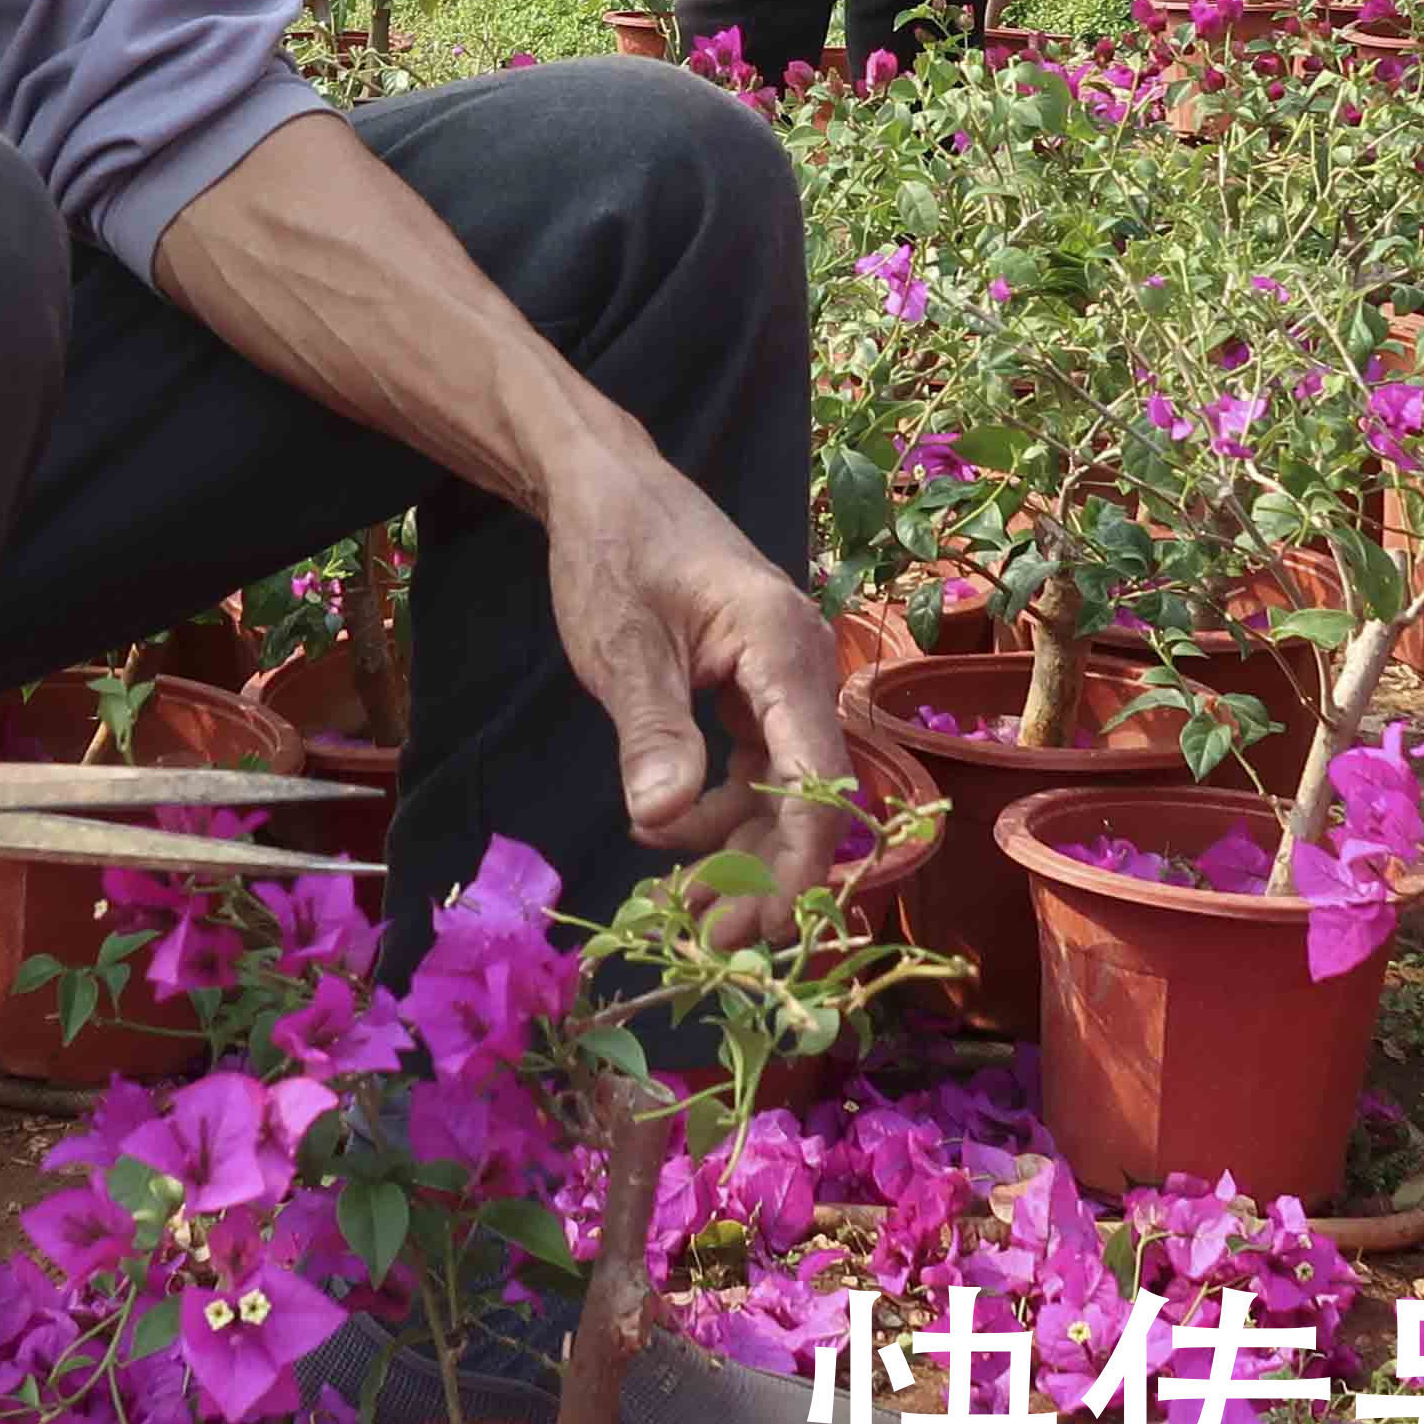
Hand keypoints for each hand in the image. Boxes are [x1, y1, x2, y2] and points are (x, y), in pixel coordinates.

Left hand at [539, 448, 847, 917]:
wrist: (606, 488)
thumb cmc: (615, 552)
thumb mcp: (621, 645)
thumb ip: (650, 731)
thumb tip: (661, 820)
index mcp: (784, 649)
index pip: (817, 775)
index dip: (798, 861)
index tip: (761, 924)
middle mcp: (802, 669)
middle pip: (808, 794)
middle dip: (764, 871)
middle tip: (708, 936)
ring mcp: (781, 682)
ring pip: (780, 789)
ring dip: (736, 849)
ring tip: (678, 903)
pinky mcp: (755, 692)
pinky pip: (755, 768)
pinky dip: (720, 812)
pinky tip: (671, 836)